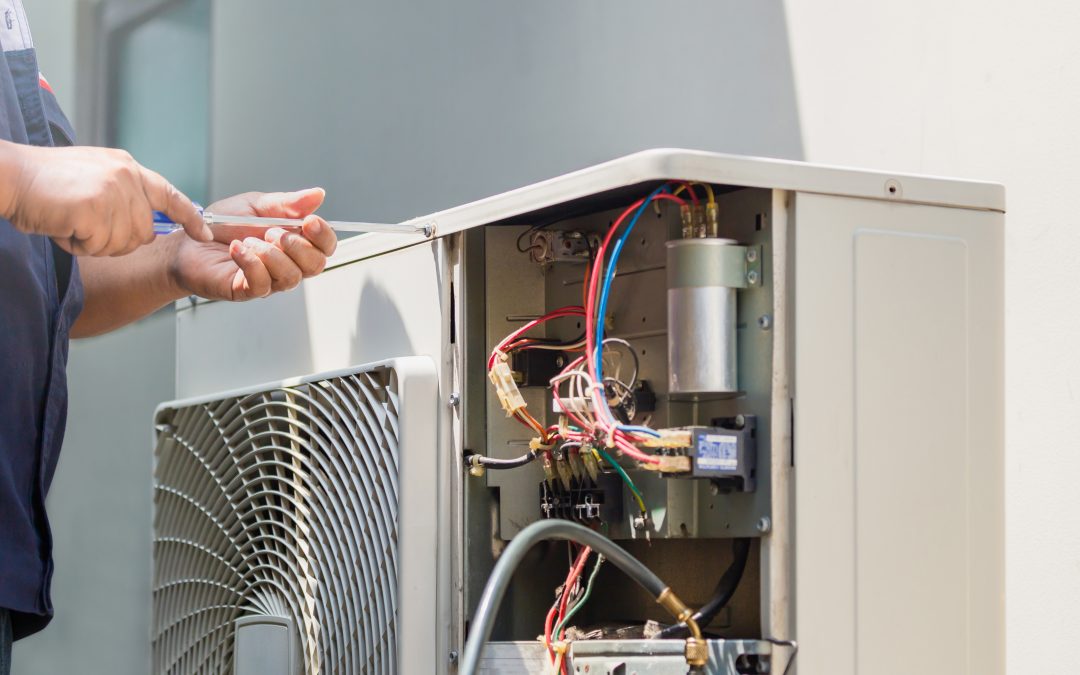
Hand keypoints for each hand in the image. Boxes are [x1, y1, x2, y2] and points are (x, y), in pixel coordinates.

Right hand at [1, 142, 210, 254]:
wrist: (8, 176)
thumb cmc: (44, 184)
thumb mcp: (94, 179)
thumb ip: (123, 195)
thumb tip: (145, 225)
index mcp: (127, 167)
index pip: (170, 195)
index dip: (190, 218)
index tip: (205, 235)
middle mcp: (126, 175)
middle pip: (144, 232)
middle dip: (116, 240)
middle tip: (84, 224)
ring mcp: (112, 190)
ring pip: (122, 243)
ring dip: (94, 243)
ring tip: (71, 220)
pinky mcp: (95, 208)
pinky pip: (99, 246)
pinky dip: (78, 245)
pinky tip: (63, 225)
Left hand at [169, 188, 336, 300]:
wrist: (188, 241)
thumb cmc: (222, 225)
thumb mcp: (256, 205)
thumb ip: (287, 203)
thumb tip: (318, 194)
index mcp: (294, 242)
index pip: (325, 246)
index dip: (324, 236)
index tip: (309, 221)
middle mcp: (287, 264)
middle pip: (316, 265)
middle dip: (298, 245)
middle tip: (272, 231)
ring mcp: (269, 280)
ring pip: (291, 277)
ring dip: (271, 254)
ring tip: (249, 240)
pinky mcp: (248, 290)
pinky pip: (262, 283)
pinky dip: (251, 262)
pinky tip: (237, 248)